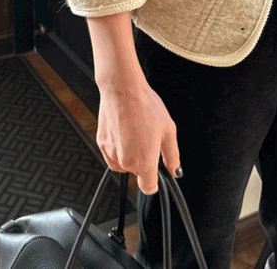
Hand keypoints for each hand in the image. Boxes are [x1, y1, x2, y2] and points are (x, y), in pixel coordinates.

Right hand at [96, 75, 181, 194]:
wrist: (122, 89)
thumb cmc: (145, 106)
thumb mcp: (168, 130)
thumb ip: (172, 156)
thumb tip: (174, 170)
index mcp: (144, 162)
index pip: (148, 187)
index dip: (155, 181)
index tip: (156, 171)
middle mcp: (125, 162)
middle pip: (136, 173)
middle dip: (143, 161)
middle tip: (147, 138)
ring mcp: (111, 153)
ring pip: (122, 164)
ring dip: (129, 155)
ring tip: (135, 132)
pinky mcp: (101, 143)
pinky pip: (112, 154)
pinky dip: (118, 148)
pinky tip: (125, 131)